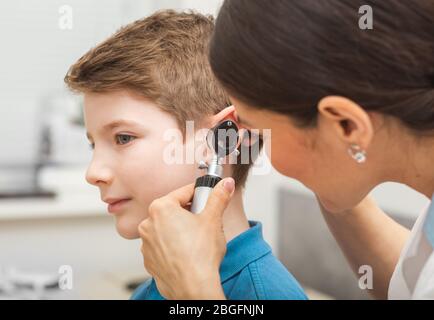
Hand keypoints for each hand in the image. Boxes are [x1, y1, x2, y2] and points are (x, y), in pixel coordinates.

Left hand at [138, 177, 235, 299]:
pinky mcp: (149, 260)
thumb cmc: (200, 255)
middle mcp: (148, 224)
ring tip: (197, 240)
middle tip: (205, 221)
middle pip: (174, 210)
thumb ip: (219, 197)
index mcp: (161, 208)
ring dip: (180, 230)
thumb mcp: (213, 219)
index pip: (183, 192)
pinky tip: (188, 252)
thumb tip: (226, 184)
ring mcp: (146, 243)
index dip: (200, 194)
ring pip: (167, 228)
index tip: (208, 198)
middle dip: (190, 213)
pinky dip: (174, 246)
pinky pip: (163, 246)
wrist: (193, 287)